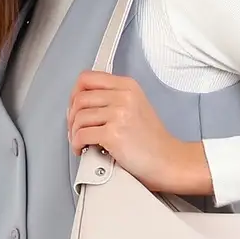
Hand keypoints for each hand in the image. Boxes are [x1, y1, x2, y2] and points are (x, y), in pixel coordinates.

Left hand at [67, 70, 212, 194]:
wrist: (168, 160)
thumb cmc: (153, 140)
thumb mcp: (136, 106)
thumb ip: (113, 98)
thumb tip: (82, 103)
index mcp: (128, 86)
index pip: (87, 78)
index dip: (75, 93)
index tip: (74, 106)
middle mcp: (123, 96)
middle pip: (80, 98)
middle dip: (71, 116)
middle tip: (74, 128)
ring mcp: (118, 114)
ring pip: (78, 117)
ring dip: (74, 132)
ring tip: (80, 141)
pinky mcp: (113, 134)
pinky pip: (81, 135)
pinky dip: (76, 144)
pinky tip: (82, 148)